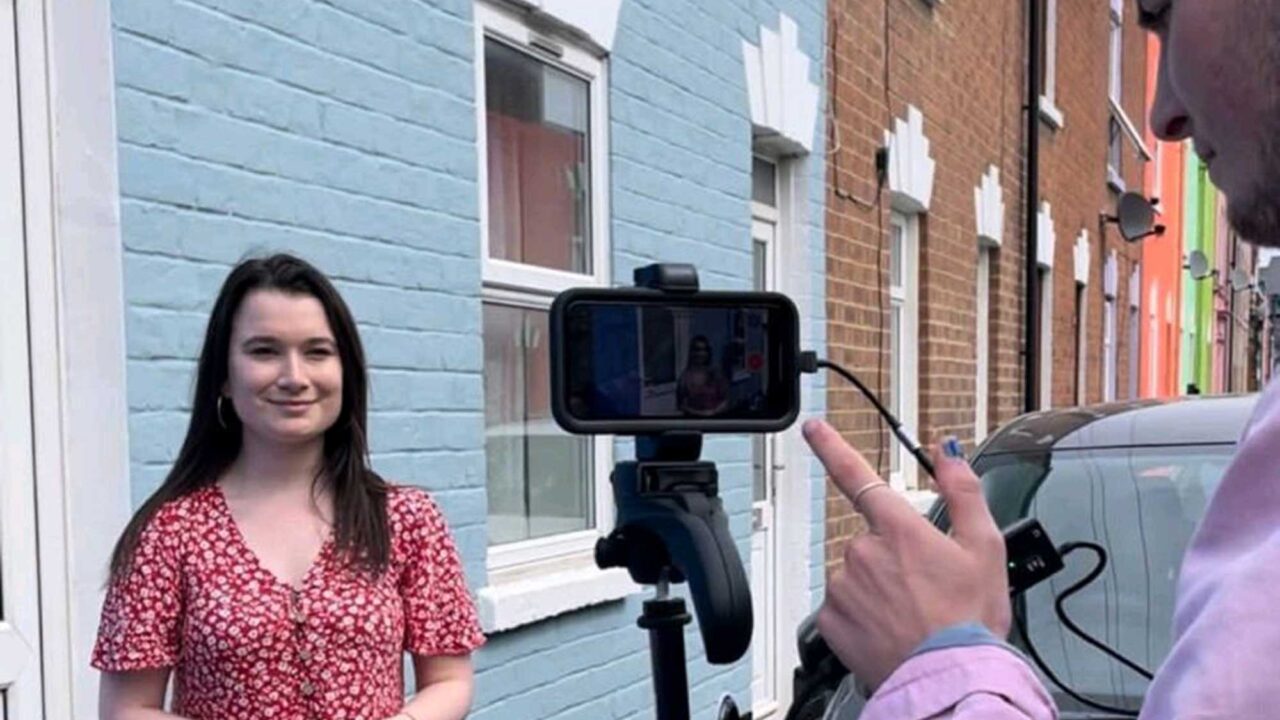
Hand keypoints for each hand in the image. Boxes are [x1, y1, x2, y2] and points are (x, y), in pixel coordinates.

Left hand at [804, 419, 1010, 691]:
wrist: (951, 679)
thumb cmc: (969, 621)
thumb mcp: (985, 548)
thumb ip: (963, 492)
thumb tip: (948, 452)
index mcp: (898, 528)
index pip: (856, 475)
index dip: (831, 447)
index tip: (813, 427)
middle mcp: (863, 551)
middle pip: (870, 540)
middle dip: (892, 559)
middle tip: (924, 590)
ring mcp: (843, 586)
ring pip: (857, 575)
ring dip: (878, 589)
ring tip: (911, 615)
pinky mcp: (831, 620)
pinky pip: (843, 607)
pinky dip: (862, 616)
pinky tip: (888, 629)